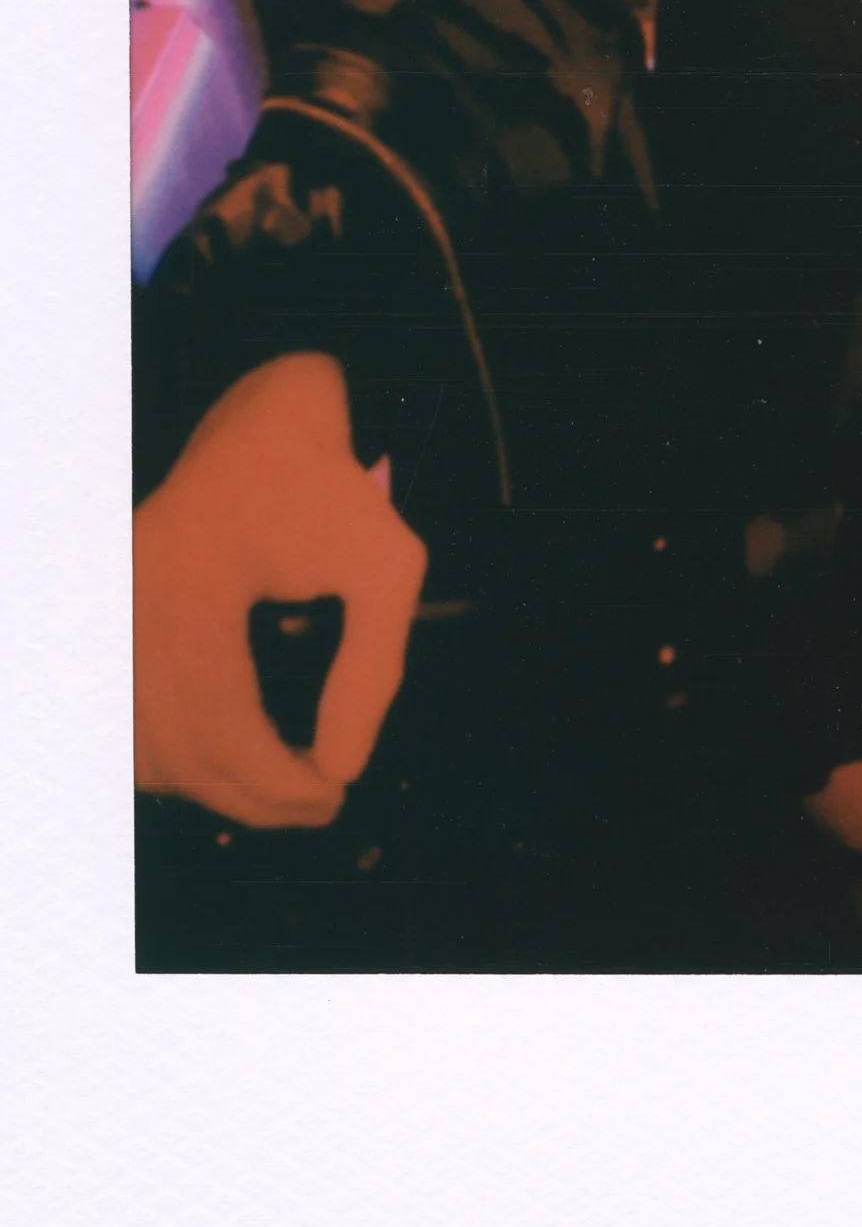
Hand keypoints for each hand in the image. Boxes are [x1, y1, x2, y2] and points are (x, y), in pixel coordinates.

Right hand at [134, 353, 427, 826]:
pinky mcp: (109, 618)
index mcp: (191, 586)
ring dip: (209, 785)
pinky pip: (126, 717)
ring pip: (140, 743)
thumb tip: (344, 763)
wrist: (267, 421)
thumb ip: (374, 664)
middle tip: (323, 805)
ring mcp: (109, 612)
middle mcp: (130, 603)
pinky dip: (174, 757)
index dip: (278, 779)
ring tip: (286, 789)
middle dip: (251, 795)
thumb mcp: (387, 562)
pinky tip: (232, 765)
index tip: (338, 792)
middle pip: (173, 747)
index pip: (220, 724)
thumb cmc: (335, 489)